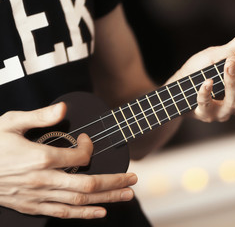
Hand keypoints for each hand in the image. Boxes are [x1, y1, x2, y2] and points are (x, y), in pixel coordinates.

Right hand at [0, 103, 136, 218]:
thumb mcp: (10, 122)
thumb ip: (39, 116)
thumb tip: (63, 109)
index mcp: (41, 158)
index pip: (80, 157)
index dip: (90, 147)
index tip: (86, 140)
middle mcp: (43, 181)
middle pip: (88, 184)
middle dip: (115, 181)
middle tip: (134, 178)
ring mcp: (38, 197)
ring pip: (80, 201)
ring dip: (107, 198)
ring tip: (128, 194)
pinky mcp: (33, 207)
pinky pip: (63, 213)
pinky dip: (84, 214)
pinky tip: (101, 212)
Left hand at [168, 26, 234, 121]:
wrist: (177, 84)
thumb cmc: (200, 71)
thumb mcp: (218, 56)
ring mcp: (222, 112)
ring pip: (234, 102)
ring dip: (231, 81)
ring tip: (226, 64)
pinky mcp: (204, 114)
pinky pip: (207, 105)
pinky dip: (207, 91)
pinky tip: (206, 81)